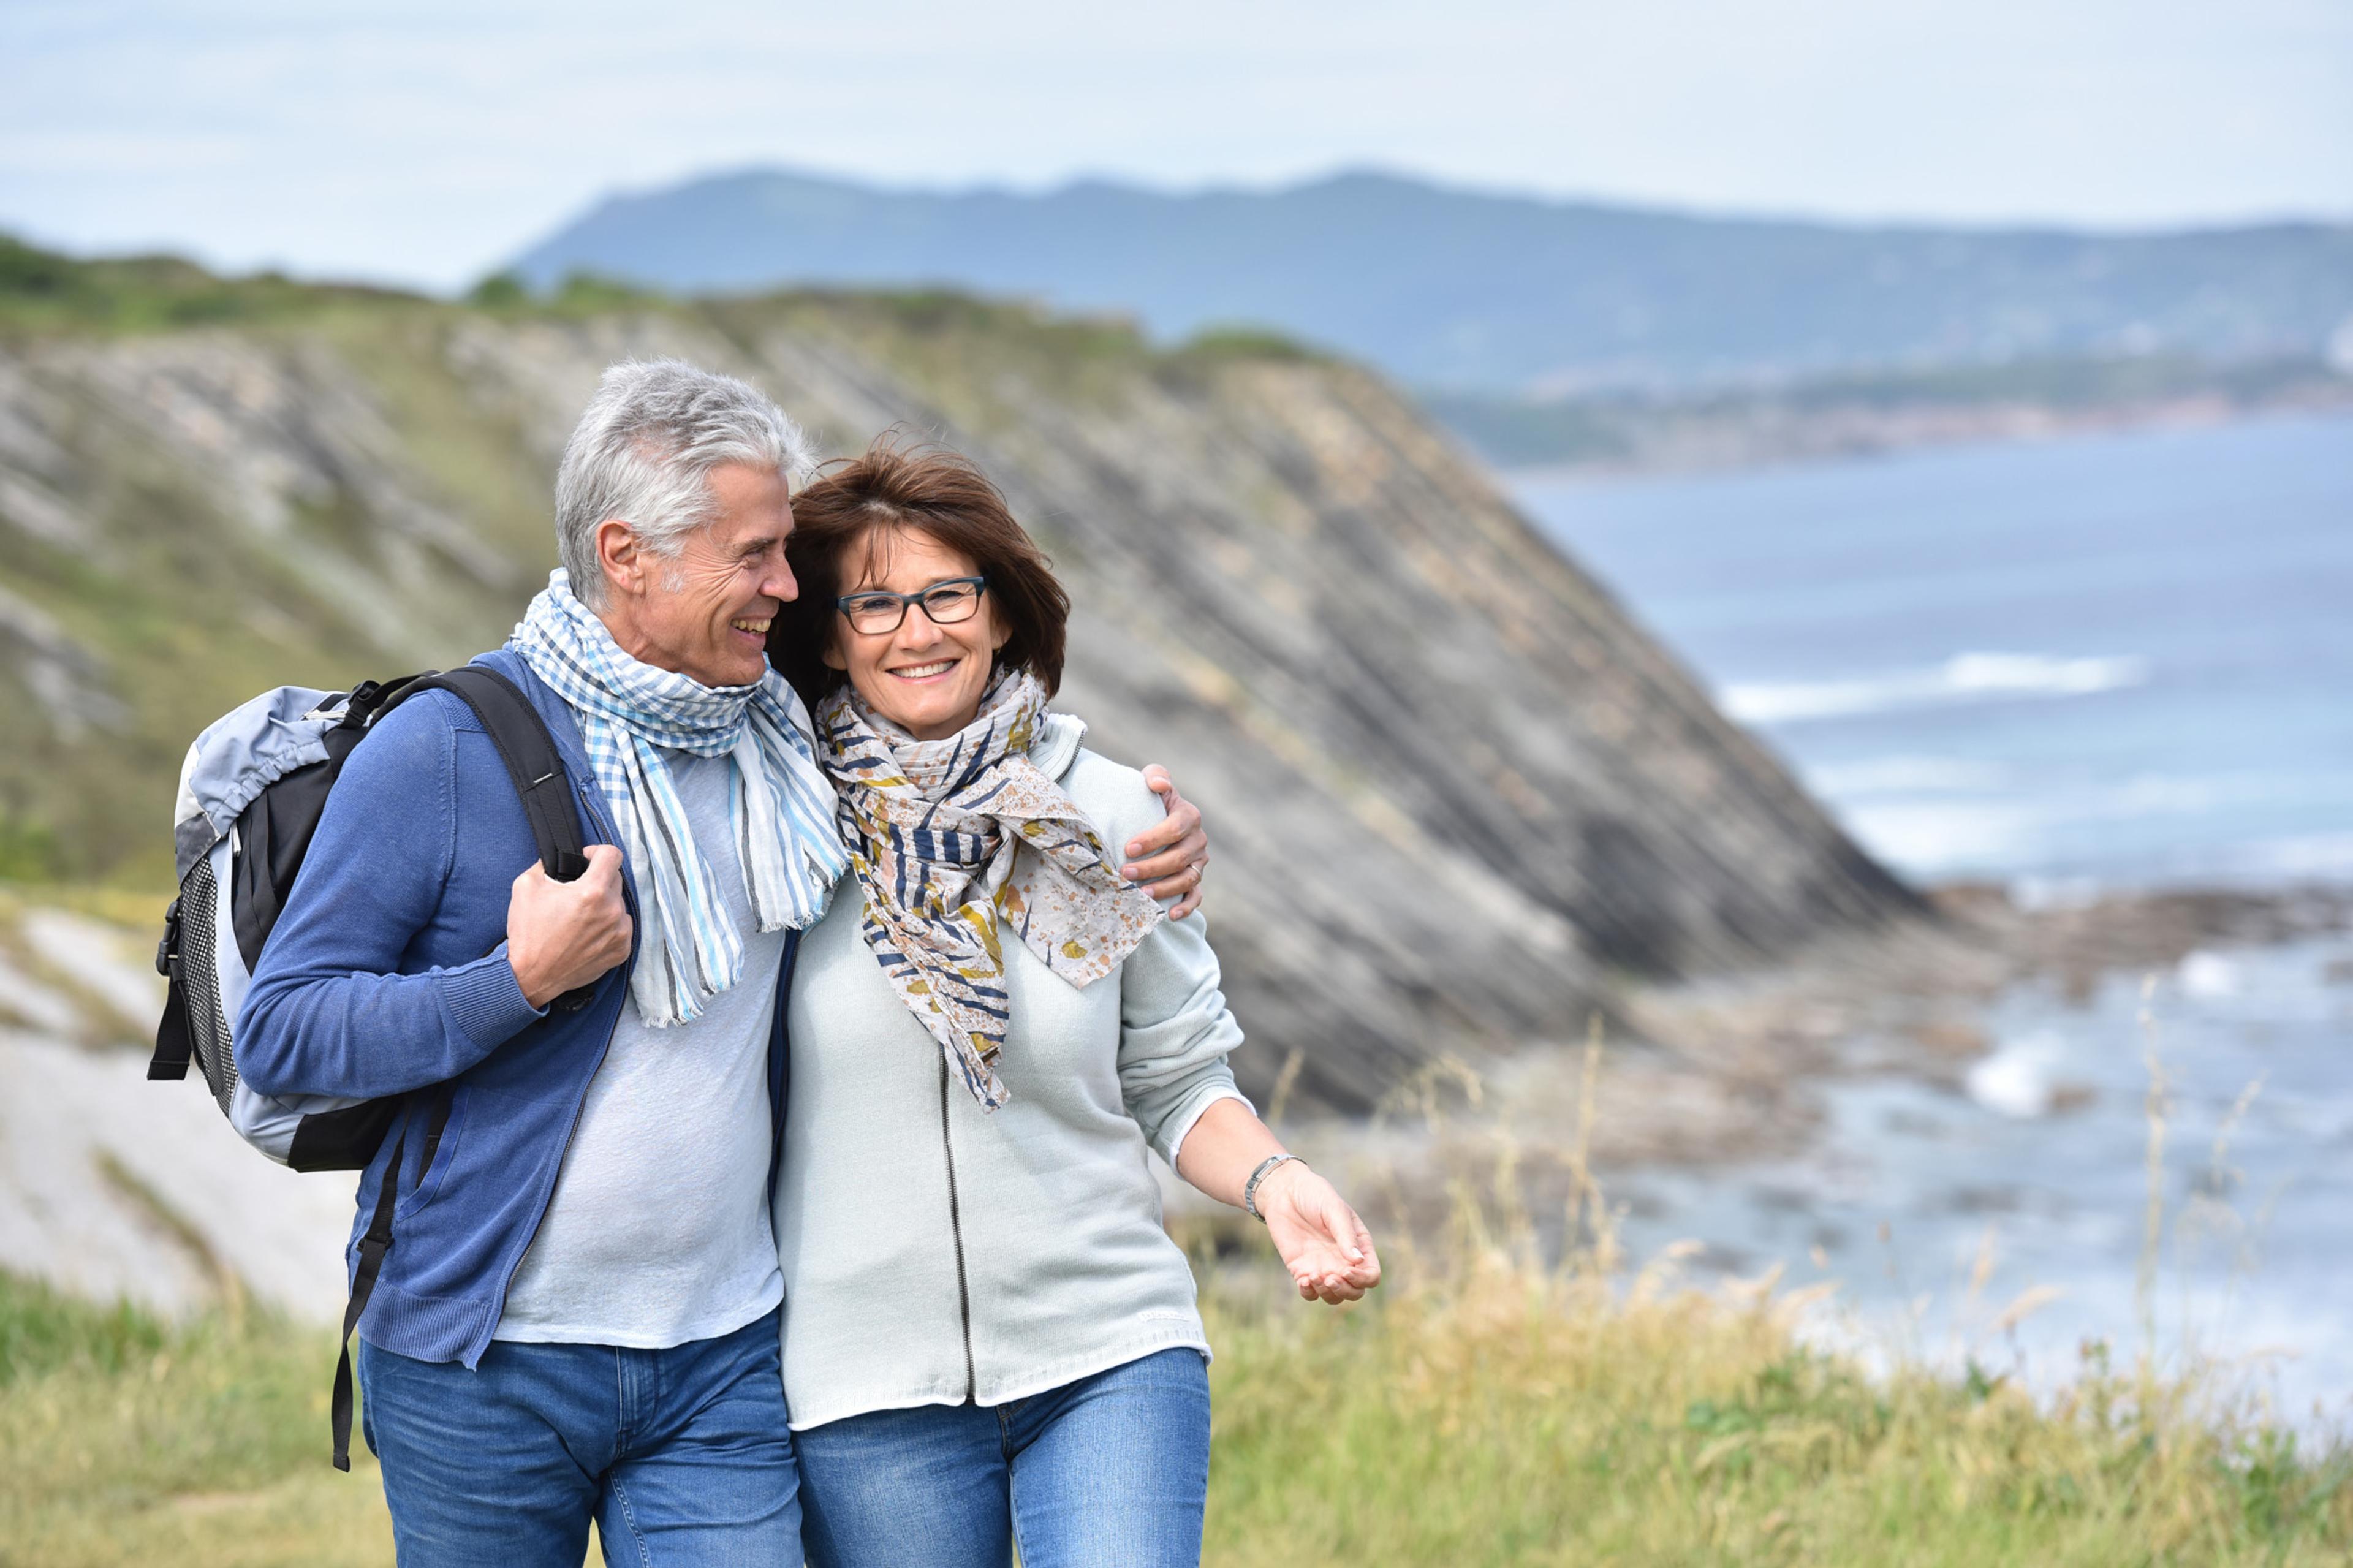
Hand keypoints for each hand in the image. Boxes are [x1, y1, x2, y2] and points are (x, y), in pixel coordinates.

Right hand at [507, 844, 631, 1007]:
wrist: (530, 976)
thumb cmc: (528, 934)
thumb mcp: (526, 886)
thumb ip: (547, 864)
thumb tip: (560, 860)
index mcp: (592, 892)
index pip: (612, 855)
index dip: (596, 852)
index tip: (586, 860)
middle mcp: (612, 911)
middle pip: (615, 879)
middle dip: (597, 880)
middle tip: (575, 893)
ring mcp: (620, 933)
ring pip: (619, 904)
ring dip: (604, 905)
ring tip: (580, 917)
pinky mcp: (621, 951)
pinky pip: (621, 928)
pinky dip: (608, 926)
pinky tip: (587, 933)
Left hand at [1126, 764, 1208, 917]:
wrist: (1154, 820)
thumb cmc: (1149, 801)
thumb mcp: (1151, 782)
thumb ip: (1155, 776)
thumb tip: (1157, 785)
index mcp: (1189, 816)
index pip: (1176, 827)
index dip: (1153, 838)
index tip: (1129, 847)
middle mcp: (1198, 839)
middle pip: (1179, 857)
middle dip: (1152, 867)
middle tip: (1125, 872)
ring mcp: (1199, 862)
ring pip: (1188, 878)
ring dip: (1165, 888)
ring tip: (1142, 894)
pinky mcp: (1196, 880)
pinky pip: (1196, 896)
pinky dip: (1186, 907)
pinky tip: (1170, 915)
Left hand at [1259, 1162, 1380, 1304]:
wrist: (1284, 1193)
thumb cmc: (1314, 1195)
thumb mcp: (1333, 1209)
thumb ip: (1345, 1235)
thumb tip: (1358, 1261)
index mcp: (1359, 1246)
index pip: (1371, 1274)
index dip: (1363, 1279)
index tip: (1346, 1269)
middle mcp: (1343, 1261)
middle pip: (1355, 1292)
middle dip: (1345, 1290)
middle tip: (1330, 1277)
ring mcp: (1323, 1267)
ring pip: (1333, 1296)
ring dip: (1327, 1293)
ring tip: (1313, 1275)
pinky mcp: (1301, 1270)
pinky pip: (1309, 1293)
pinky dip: (1309, 1293)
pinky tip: (1303, 1280)